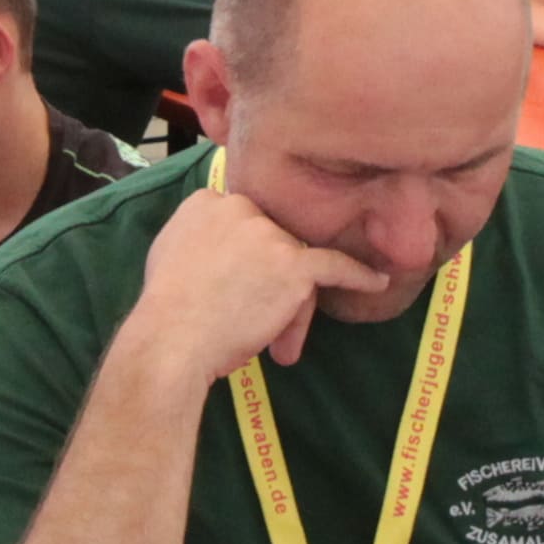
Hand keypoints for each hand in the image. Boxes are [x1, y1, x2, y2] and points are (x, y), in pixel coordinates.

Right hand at [136, 184, 386, 375]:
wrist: (173, 337)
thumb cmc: (165, 308)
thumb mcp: (169, 251)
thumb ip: (198, 234)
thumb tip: (221, 239)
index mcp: (207, 200)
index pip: (244, 222)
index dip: (245, 257)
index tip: (234, 285)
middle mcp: (241, 207)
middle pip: (273, 242)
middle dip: (267, 282)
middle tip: (248, 319)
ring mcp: (271, 234)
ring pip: (294, 265)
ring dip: (287, 305)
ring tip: (270, 343)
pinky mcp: (294, 265)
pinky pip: (334, 266)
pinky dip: (358, 275)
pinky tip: (378, 281)